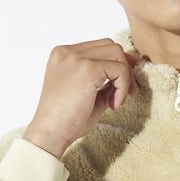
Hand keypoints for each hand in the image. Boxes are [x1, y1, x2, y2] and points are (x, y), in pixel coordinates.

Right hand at [25, 38, 145, 155]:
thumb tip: (129, 72)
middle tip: (129, 93)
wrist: (50, 134)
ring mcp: (76, 58)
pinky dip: (123, 87)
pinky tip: (113, 105)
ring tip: (117, 101)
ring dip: (125, 78)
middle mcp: (67, 52)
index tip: (126, 82)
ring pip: (117, 54)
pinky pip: (119, 70)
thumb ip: (103, 79)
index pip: (99, 46)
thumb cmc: (66, 119)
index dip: (117, 62)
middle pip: (111, 46)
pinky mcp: (87, 69)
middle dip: (125, 68)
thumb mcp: (86, 92)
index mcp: (63, 55)